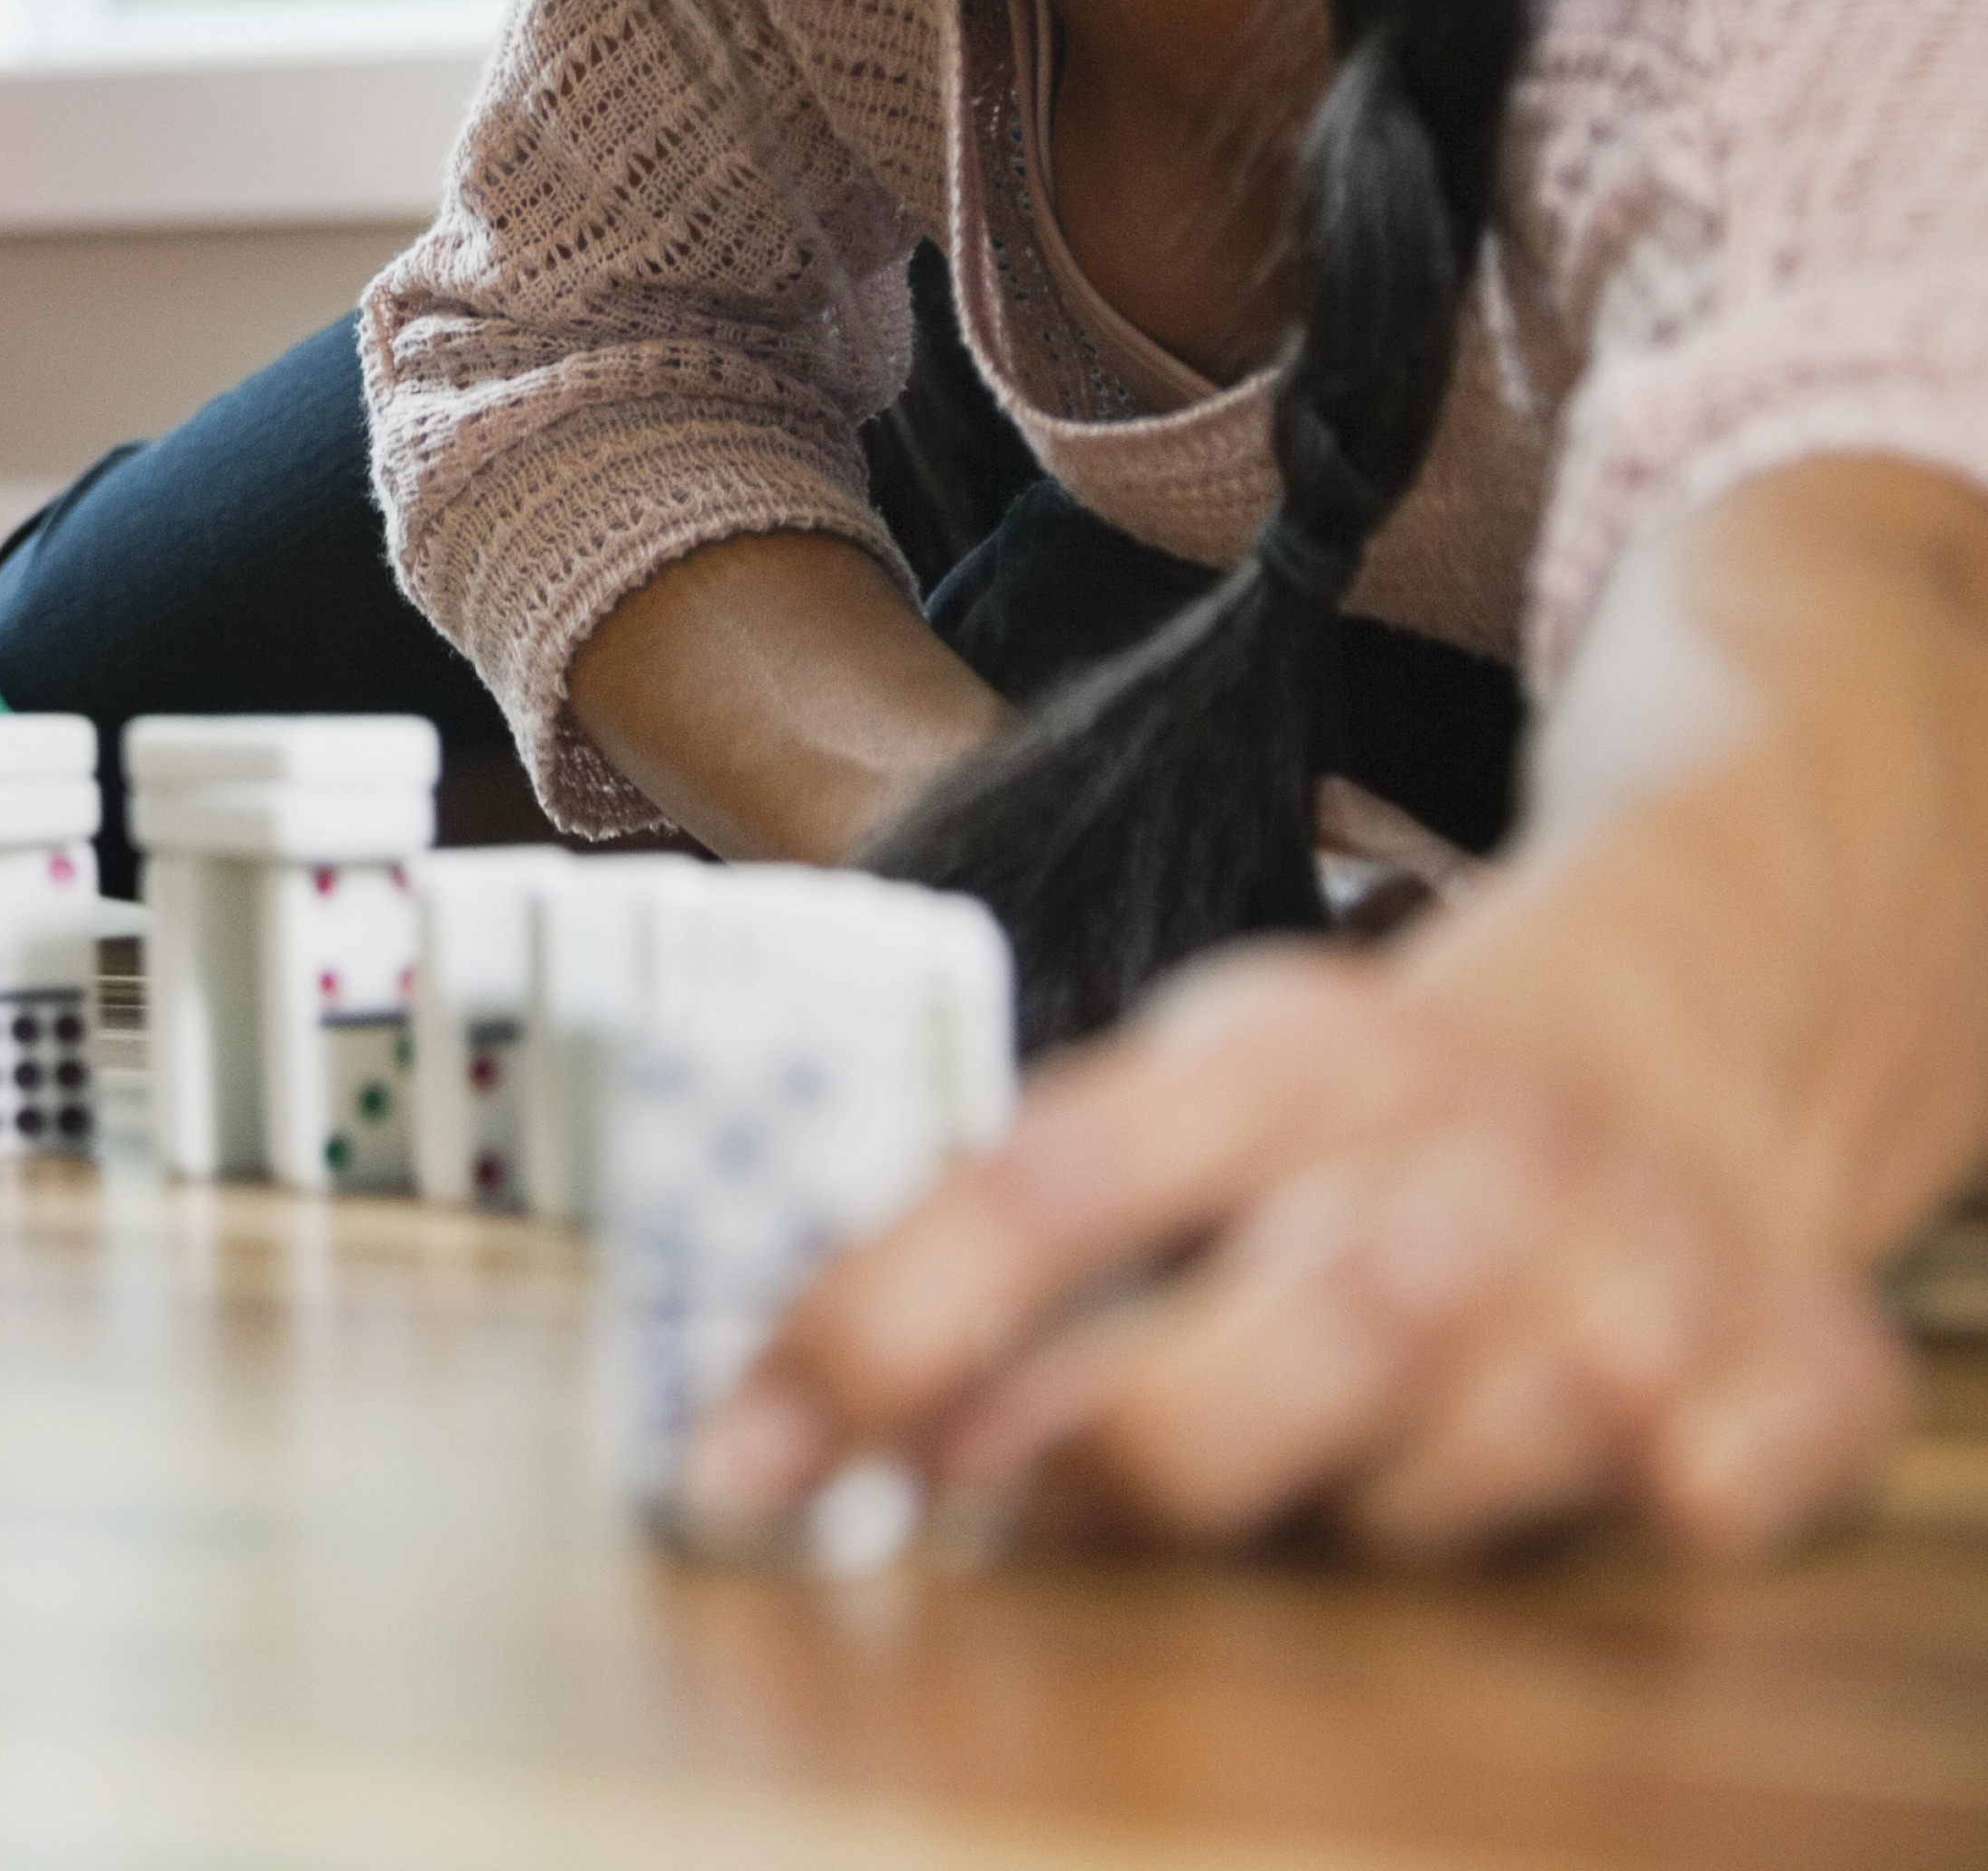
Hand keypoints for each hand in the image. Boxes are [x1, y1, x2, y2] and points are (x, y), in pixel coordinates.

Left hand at [686, 936, 1907, 1563]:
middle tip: (1017, 1495)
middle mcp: (1452, 1151)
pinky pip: (1674, 1507)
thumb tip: (814, 1408)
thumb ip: (1027, 1229)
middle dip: (1078, 1488)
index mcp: (1278, 1055)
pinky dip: (1628, 1502)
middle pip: (1202, 1416)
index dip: (865, 1345)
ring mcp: (1632, 1260)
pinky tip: (1597, 1450)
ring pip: (1414, 1500)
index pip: (1024, 1204)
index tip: (737, 1464)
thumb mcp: (1200, 1090)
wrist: (1708, 1015)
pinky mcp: (1790, 1361)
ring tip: (1335, 1441)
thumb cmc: (1380, 1108)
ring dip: (1339, 1512)